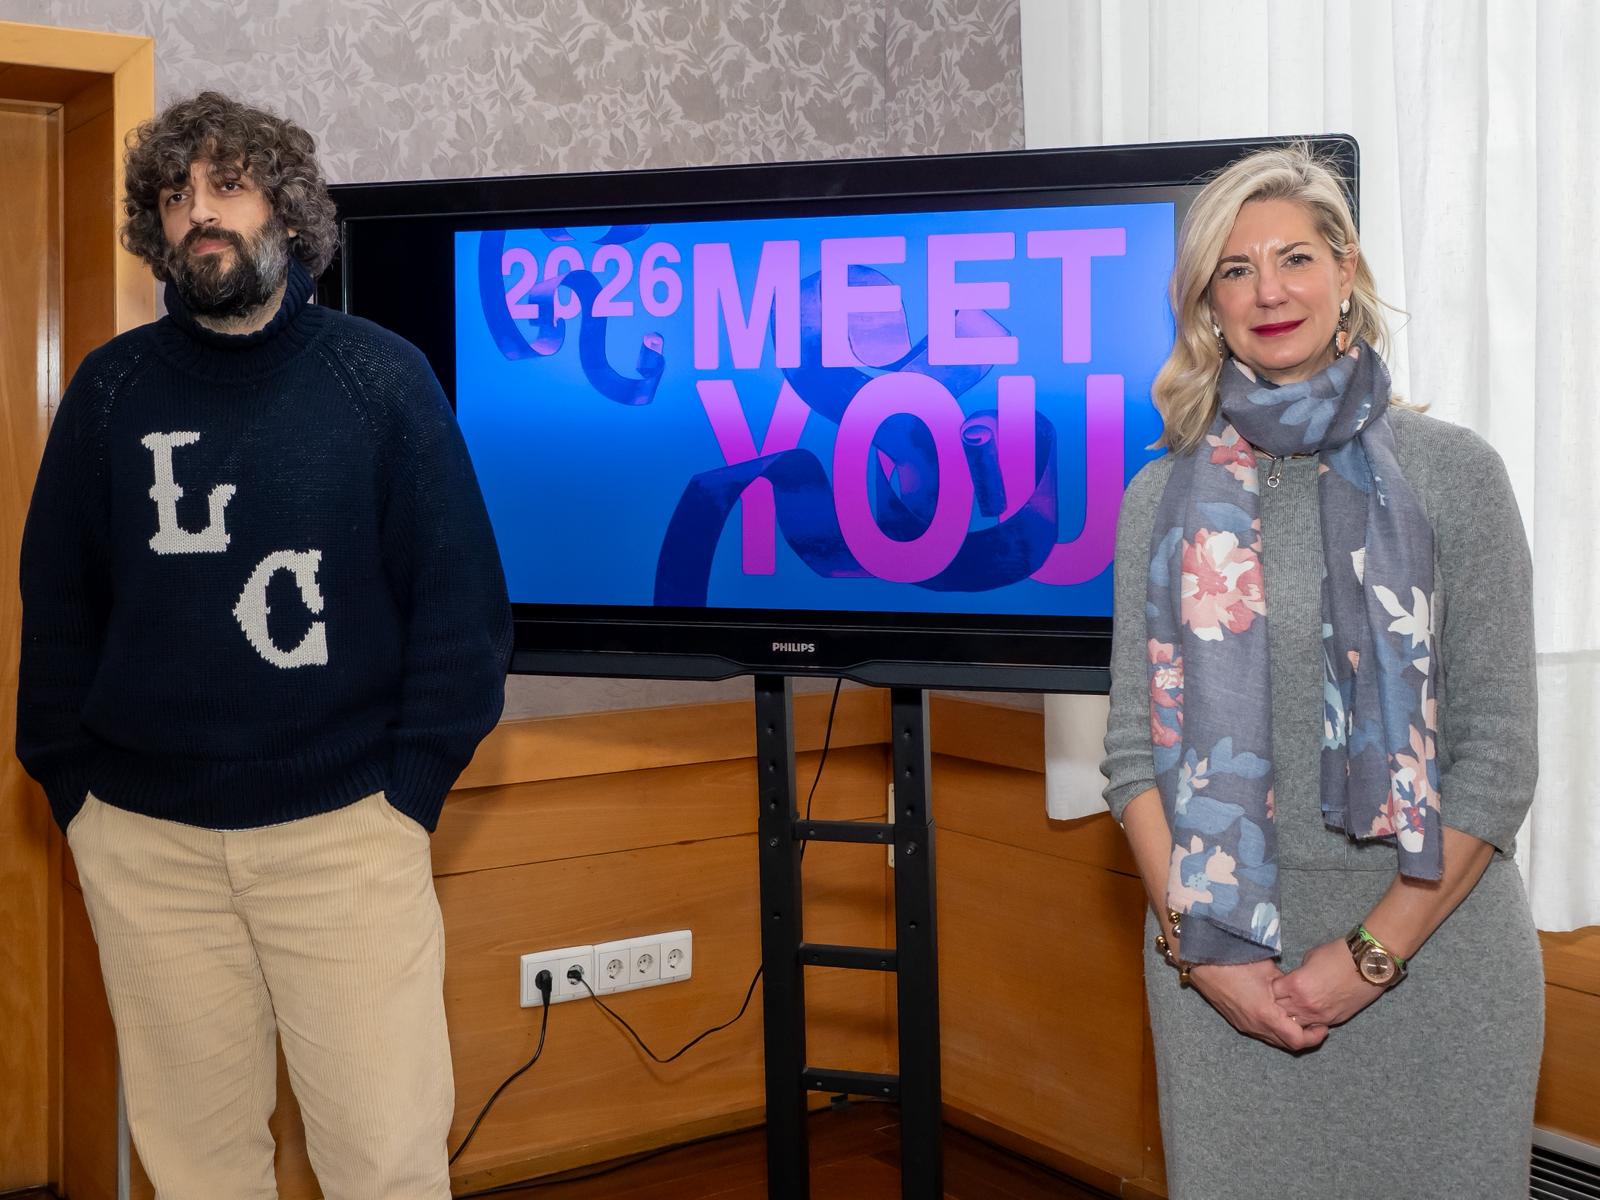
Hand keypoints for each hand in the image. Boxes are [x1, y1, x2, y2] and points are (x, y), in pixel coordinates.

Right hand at [1186, 957, 1327, 1052]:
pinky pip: (1262, 1033)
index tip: (1323, 1024)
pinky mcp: (1237, 1021)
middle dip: (1305, 1037)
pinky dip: (1276, 1029)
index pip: (1297, 1040)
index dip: (1315, 1036)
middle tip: (1316, 1023)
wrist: (1202, 961)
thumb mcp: (1268, 969)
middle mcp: (1255, 1026)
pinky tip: (1279, 1013)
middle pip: (1287, 1045)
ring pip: (1274, 1040)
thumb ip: (1287, 985)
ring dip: (1289, 1033)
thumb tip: (1300, 992)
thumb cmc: (1234, 961)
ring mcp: (1245, 1025)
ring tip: (1299, 1018)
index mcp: (1266, 1014)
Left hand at [1271, 938, 1387, 1028]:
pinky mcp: (1334, 1020)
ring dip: (1293, 1015)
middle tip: (1281, 996)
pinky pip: (1314, 1026)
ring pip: (1296, 1023)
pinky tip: (1308, 1013)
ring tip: (1294, 1006)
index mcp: (1296, 985)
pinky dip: (1309, 1021)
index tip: (1276, 982)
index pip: (1272, 992)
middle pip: (1280, 1010)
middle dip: (1278, 1003)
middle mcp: (1305, 1004)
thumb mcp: (1310, 958)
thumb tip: (1292, 982)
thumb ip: (1297, 974)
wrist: (1368, 964)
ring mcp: (1320, 1015)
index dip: (1273, 986)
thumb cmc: (1339, 955)